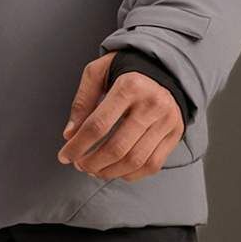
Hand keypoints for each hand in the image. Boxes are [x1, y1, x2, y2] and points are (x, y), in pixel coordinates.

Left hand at [57, 54, 184, 181]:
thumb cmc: (126, 70)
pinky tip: (115, 170)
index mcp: (130, 86)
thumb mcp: (98, 73)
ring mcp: (166, 121)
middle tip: (79, 165)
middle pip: (117, 148)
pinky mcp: (175, 133)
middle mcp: (152, 104)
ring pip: (134, 160)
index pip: (98, 126)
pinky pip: (152, 164)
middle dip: (92, 163)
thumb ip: (82, 101)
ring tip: (94, 170)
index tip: (65, 156)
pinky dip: (130, 174)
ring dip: (109, 172)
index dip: (78, 146)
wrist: (164, 67)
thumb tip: (70, 135)